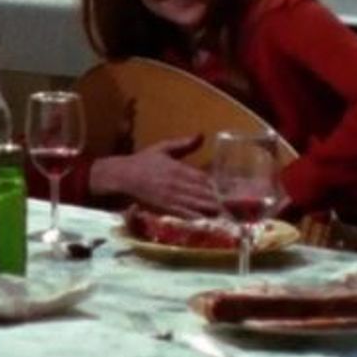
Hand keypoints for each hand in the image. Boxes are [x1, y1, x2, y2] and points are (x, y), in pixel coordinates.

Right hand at [90, 135, 219, 216]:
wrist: (122, 176)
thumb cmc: (143, 161)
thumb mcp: (163, 148)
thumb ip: (183, 144)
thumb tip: (202, 135)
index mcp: (178, 168)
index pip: (203, 178)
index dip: (217, 185)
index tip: (231, 190)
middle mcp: (177, 183)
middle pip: (202, 193)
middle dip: (218, 199)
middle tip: (234, 206)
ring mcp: (171, 197)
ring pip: (195, 204)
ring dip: (210, 209)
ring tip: (226, 214)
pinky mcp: (164, 207)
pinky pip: (183, 213)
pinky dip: (195, 217)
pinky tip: (206, 220)